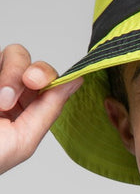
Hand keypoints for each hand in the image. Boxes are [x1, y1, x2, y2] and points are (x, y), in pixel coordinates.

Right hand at [0, 44, 82, 173]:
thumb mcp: (22, 139)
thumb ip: (49, 109)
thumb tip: (75, 82)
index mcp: (26, 108)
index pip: (48, 81)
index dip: (48, 76)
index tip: (38, 82)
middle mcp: (9, 91)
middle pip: (29, 61)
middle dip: (27, 71)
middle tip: (17, 89)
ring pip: (13, 53)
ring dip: (9, 73)